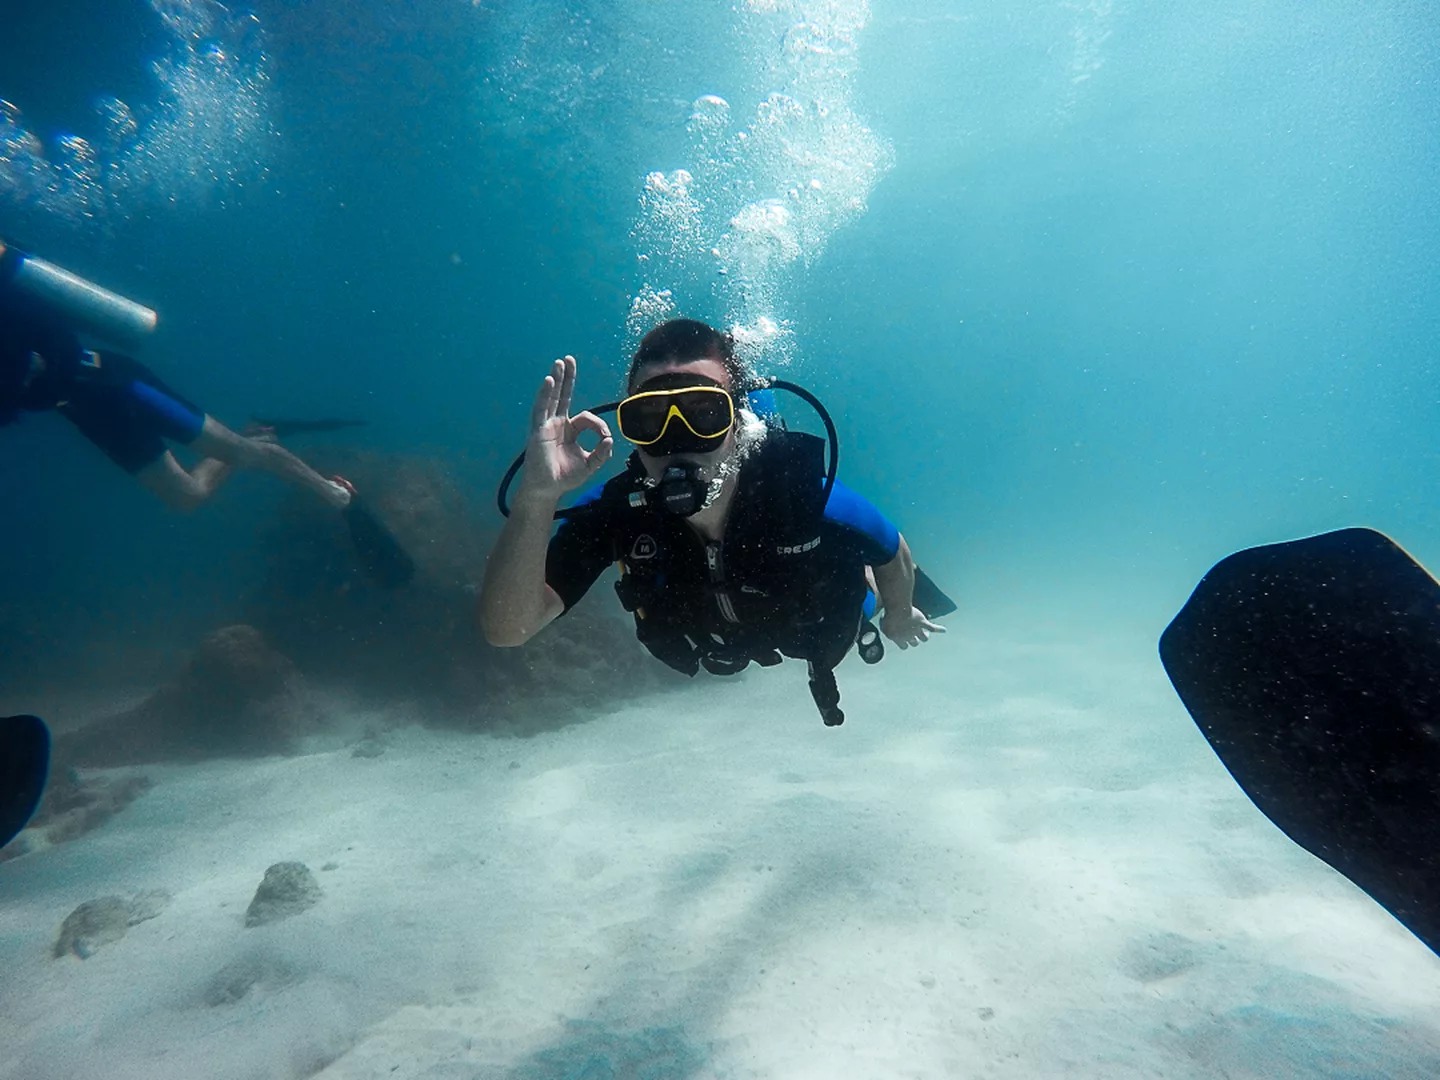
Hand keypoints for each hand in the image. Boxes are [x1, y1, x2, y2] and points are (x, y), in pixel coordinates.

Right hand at [516, 355, 613, 505]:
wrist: (547, 489)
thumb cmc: (565, 477)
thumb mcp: (590, 465)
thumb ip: (602, 453)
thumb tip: (610, 439)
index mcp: (569, 431)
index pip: (585, 417)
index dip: (598, 424)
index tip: (605, 438)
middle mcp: (557, 424)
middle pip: (563, 396)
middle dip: (567, 378)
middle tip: (569, 359)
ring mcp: (547, 425)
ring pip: (552, 398)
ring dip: (556, 380)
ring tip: (559, 362)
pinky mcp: (539, 430)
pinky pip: (541, 408)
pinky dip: (545, 394)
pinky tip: (549, 380)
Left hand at [880, 606, 946, 649]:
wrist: (897, 611)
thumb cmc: (888, 618)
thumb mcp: (883, 626)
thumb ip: (886, 629)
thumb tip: (887, 628)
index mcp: (899, 640)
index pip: (904, 646)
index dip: (904, 642)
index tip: (902, 638)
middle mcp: (910, 637)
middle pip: (915, 643)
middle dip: (914, 639)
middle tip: (913, 633)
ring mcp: (917, 631)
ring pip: (924, 638)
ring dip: (924, 636)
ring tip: (925, 632)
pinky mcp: (923, 623)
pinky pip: (933, 628)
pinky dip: (939, 629)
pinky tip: (944, 630)